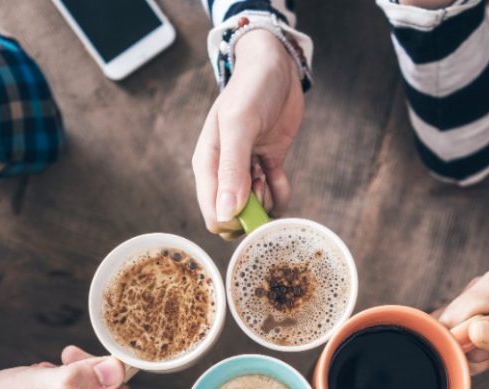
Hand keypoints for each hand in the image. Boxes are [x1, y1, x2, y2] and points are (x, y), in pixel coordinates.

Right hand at [192, 30, 303, 238]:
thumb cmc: (251, 89)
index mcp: (207, 166)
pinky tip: (279, 173)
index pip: (214, 215)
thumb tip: (225, 213)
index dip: (235, 221)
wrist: (276, 67)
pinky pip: (274, 196)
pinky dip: (281, 192)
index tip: (253, 204)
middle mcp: (224, 173)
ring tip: (268, 171)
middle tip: (261, 182)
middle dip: (254, 212)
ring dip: (267, 200)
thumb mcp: (239, 125)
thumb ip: (231, 169)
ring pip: (257, 210)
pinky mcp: (267, 166)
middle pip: (236, 217)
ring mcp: (246, 171)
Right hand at [435, 270, 488, 380]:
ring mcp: (485, 320)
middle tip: (482, 364)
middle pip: (447, 328)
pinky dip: (469, 366)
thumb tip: (473, 331)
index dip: (454, 339)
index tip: (464, 360)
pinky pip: (465, 355)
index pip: (456, 313)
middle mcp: (485, 299)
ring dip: (462, 360)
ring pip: (452, 343)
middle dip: (455, 351)